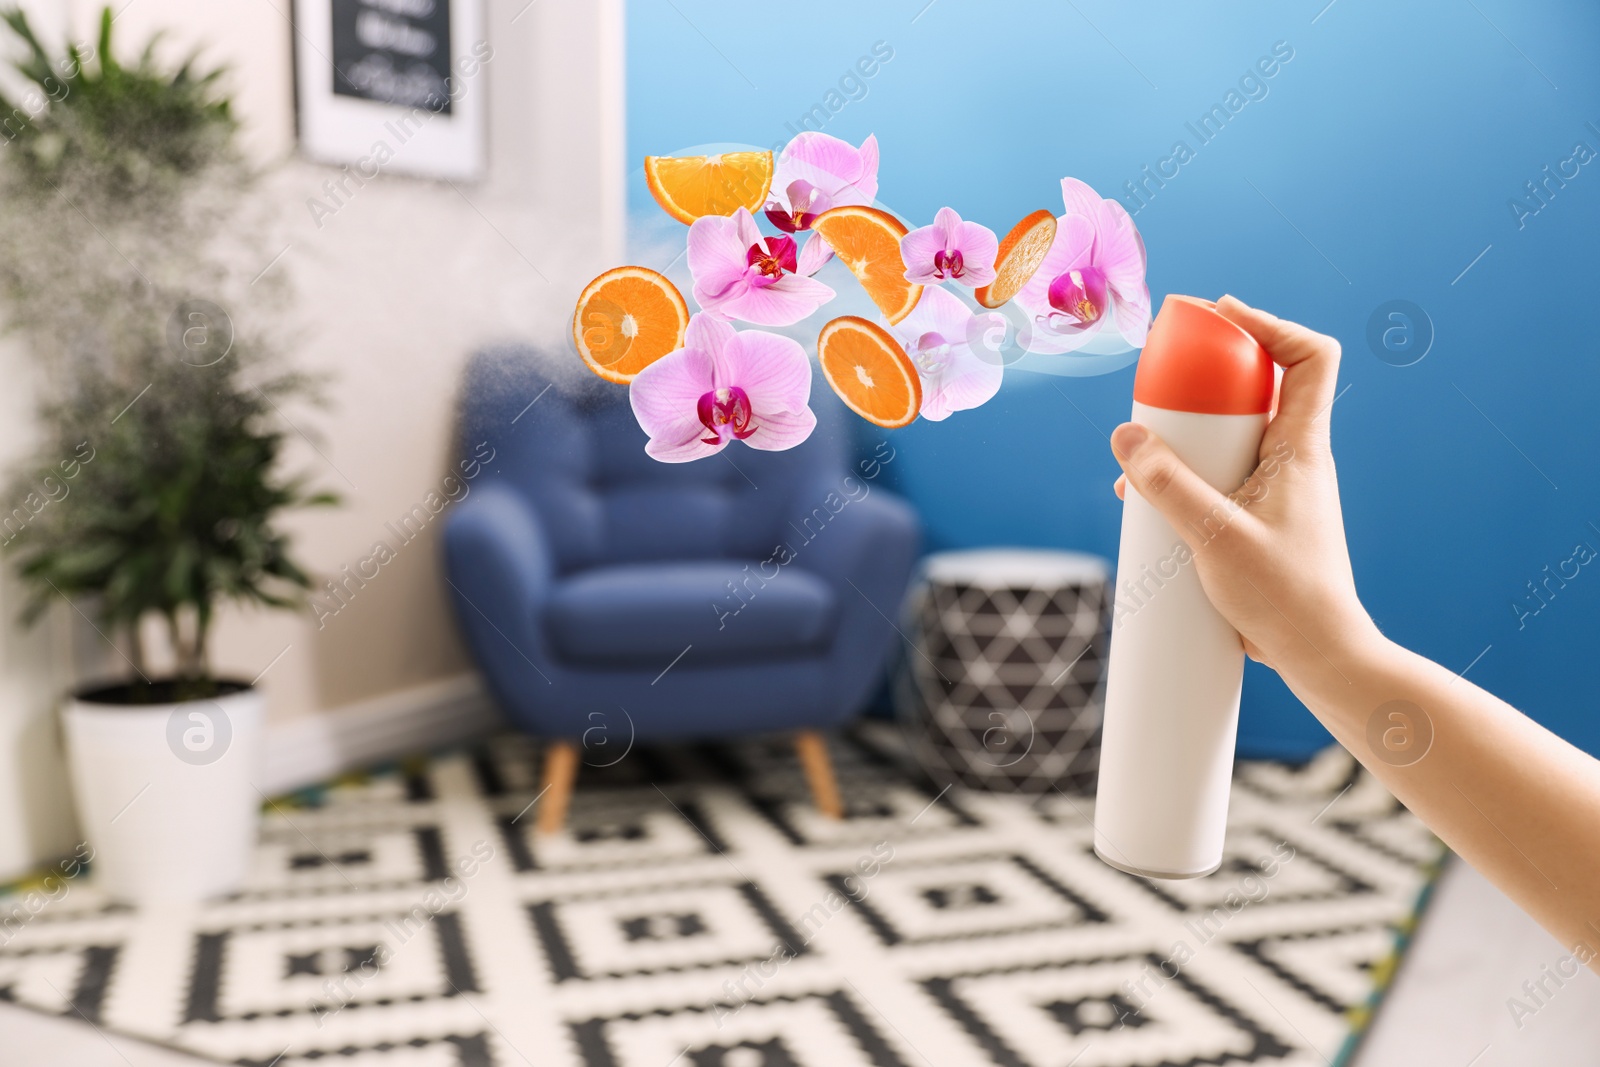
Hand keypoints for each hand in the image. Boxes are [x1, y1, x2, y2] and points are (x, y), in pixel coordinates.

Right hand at [1109, 295, 1379, 683]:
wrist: (1317, 655)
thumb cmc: (1284, 597)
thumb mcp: (1214, 535)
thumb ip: (1167, 484)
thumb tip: (1125, 435)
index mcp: (1302, 447)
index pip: (1311, 358)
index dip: (1270, 324)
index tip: (1219, 317)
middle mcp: (1295, 459)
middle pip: (1260, 387)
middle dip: (1208, 375)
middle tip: (1162, 376)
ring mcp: (1278, 490)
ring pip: (1234, 436)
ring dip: (1188, 433)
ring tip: (1143, 449)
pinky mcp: (1259, 519)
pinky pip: (1221, 477)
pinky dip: (1185, 476)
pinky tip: (1147, 503)